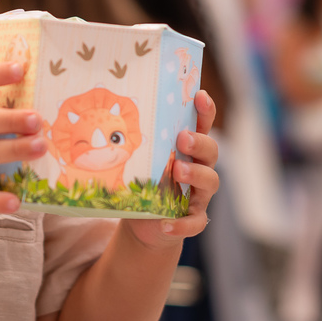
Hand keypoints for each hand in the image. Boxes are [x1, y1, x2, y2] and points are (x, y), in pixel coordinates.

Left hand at [127, 90, 218, 249]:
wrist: (145, 223)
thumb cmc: (145, 182)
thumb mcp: (142, 159)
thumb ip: (138, 142)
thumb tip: (110, 112)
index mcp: (188, 149)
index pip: (203, 125)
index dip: (205, 110)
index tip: (200, 96)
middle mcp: (200, 168)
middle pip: (211, 151)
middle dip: (199, 142)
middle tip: (183, 139)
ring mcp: (198, 194)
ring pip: (210, 182)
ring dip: (196, 175)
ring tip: (178, 170)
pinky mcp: (192, 219)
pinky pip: (195, 222)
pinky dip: (181, 224)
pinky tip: (165, 223)